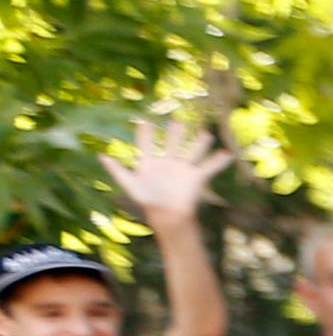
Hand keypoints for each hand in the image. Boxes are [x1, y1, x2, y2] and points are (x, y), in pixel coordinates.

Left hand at [98, 117, 232, 223]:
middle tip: (176, 121)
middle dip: (174, 132)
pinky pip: (209, 167)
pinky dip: (219, 161)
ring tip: (205, 133)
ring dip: (199, 143)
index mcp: (149, 162)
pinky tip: (228, 154)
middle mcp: (167, 162)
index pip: (146, 143)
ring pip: (192, 151)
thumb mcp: (130, 184)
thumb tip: (102, 155)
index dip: (144, 132)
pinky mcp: (196, 177)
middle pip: (172, 143)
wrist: (168, 216)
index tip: (143, 120)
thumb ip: (117, 170)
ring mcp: (183, 168)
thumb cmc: (147, 200)